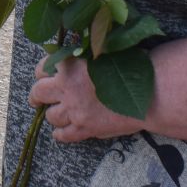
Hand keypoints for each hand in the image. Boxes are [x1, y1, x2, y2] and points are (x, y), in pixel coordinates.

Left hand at [30, 55, 147, 142]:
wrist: (149, 93)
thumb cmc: (131, 66)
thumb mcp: (103, 51)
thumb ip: (85, 53)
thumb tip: (75, 52)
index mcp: (70, 65)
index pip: (43, 67)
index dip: (43, 70)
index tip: (45, 73)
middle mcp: (67, 89)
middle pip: (38, 93)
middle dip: (37, 95)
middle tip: (37, 97)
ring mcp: (75, 111)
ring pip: (51, 116)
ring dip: (52, 113)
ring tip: (56, 112)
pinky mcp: (85, 129)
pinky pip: (64, 135)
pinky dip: (60, 134)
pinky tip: (60, 132)